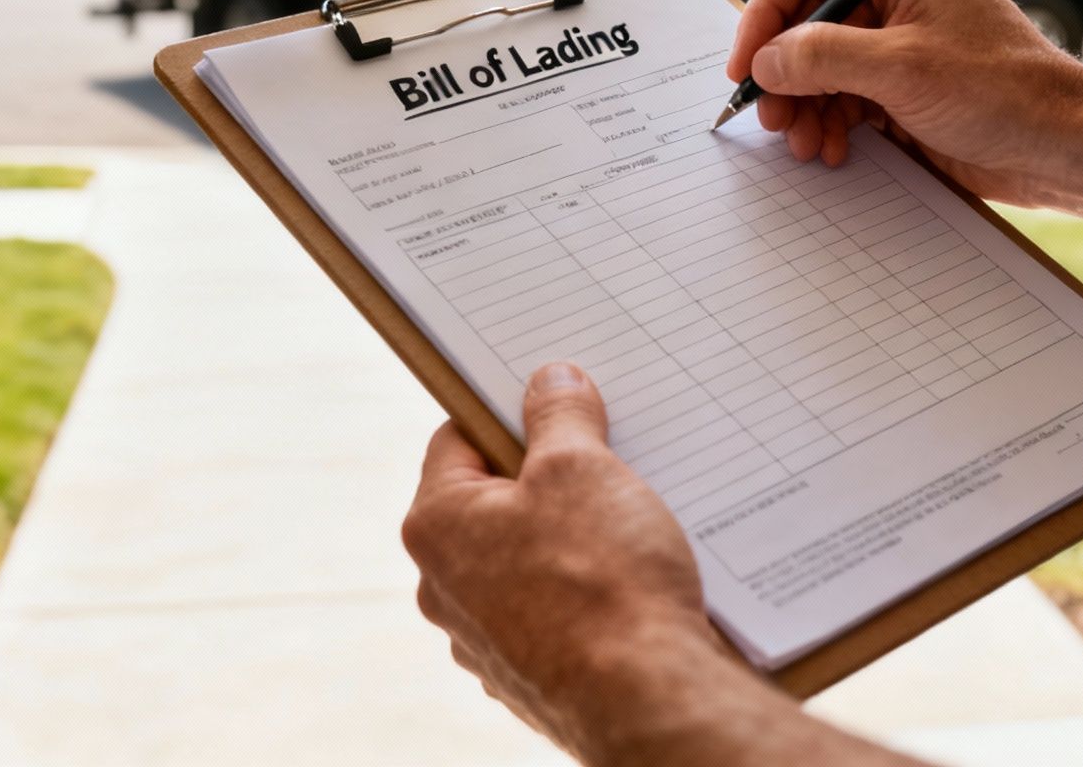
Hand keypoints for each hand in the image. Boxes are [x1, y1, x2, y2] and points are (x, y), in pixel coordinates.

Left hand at [403, 363, 719, 757]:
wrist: (645, 700)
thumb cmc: (603, 579)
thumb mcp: (582, 466)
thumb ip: (559, 415)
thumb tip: (550, 383)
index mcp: (437, 525)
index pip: (457, 440)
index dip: (509, 413)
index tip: (556, 405)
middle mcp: (444, 588)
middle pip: (493, 502)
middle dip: (548, 479)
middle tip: (604, 462)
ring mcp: (485, 640)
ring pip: (525, 560)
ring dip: (570, 538)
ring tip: (628, 527)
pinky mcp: (531, 676)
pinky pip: (553, 613)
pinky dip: (586, 594)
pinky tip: (631, 586)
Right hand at [728, 0, 1082, 205]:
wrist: (1061, 147)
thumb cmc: (1003, 90)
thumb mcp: (900, 68)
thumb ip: (821, 57)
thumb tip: (764, 61)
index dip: (765, 13)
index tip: (747, 65)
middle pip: (803, 21)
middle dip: (782, 72)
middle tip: (770, 116)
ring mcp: (895, 41)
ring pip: (816, 66)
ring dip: (801, 106)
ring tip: (803, 142)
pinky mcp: (899, 86)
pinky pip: (840, 98)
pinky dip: (826, 124)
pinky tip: (830, 150)